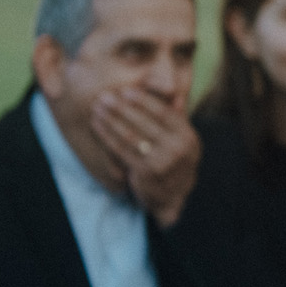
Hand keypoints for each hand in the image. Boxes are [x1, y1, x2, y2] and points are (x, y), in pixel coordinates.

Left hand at [90, 87, 200, 226]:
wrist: (171, 195)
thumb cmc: (173, 160)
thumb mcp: (181, 139)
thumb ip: (177, 117)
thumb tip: (175, 93)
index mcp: (188, 136)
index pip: (164, 113)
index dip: (143, 101)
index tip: (125, 91)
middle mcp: (178, 149)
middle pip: (145, 123)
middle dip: (122, 108)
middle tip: (104, 96)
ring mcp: (162, 162)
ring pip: (131, 136)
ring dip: (111, 120)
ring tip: (97, 108)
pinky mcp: (145, 173)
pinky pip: (122, 151)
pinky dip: (107, 136)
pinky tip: (97, 125)